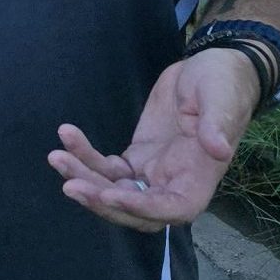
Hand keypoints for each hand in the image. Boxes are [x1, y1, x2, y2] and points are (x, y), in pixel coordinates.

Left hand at [48, 48, 261, 231]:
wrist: (208, 69)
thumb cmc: (223, 83)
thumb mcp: (221, 98)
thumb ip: (218, 124)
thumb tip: (220, 149)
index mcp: (200, 177)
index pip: (172, 209)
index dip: (141, 208)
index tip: (109, 194)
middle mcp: (174, 182)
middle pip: (135, 210)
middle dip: (101, 201)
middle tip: (70, 184)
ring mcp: (152, 171)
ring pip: (114, 190)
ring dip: (84, 178)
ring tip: (56, 156)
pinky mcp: (136, 157)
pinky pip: (106, 167)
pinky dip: (84, 156)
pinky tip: (67, 135)